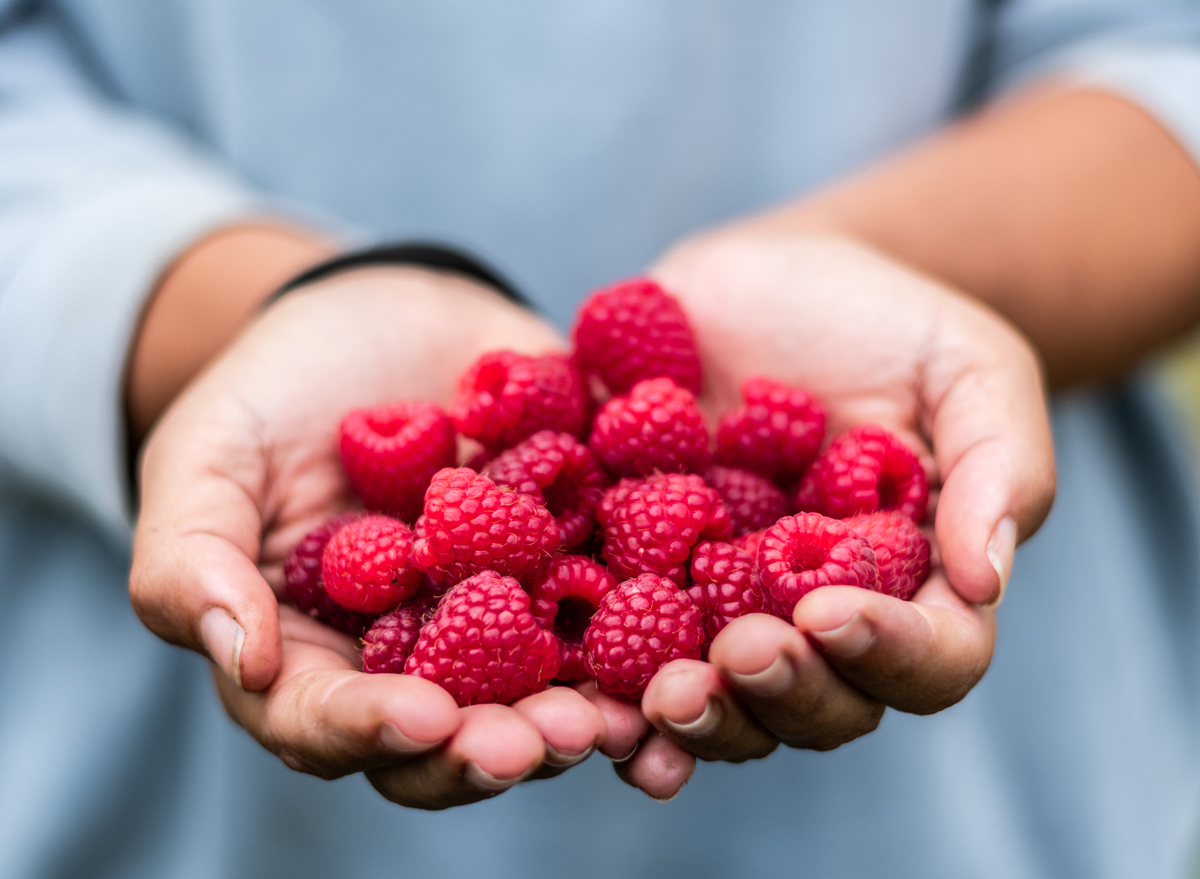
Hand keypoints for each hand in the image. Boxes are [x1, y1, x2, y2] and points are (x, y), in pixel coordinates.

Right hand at [130, 267, 614, 807]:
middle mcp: (417, 655)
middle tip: (551, 740)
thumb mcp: (206, 459)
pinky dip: (655, 638)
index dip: (376, 732)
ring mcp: (503, 614)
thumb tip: (241, 661)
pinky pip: (620, 611)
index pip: (334, 722)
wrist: (381, 311)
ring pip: (544, 692)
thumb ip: (194, 559)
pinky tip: (692, 647)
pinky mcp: (577, 560)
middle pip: (454, 733)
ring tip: (627, 717)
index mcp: (319, 653)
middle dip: (501, 747)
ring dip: (588, 715)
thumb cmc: (274, 389)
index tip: (427, 718)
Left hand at [617, 229, 1054, 797]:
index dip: (890, 658)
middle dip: (784, 695)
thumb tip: (984, 579)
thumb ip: (997, 464)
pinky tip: (584, 706)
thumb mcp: (966, 367)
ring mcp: (727, 610)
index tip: (830, 613)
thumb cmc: (882, 322)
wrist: (763, 282)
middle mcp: (819, 619)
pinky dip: (607, 694)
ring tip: (664, 696)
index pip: (930, 659)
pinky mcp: (642, 581)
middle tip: (742, 652)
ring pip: (727, 704)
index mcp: (912, 584)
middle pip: (822, 705)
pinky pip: (625, 659)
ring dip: (701, 718)